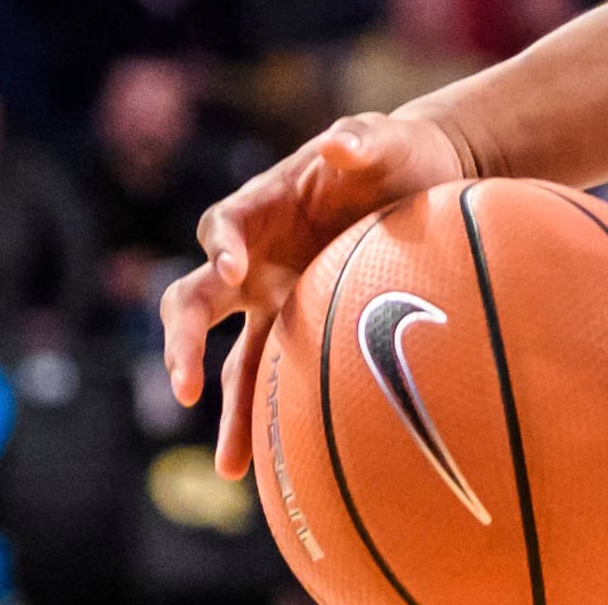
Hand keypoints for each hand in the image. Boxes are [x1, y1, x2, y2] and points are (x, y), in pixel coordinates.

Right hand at [158, 110, 469, 475]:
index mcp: (263, 206)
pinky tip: (271, 463)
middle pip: (195, 301)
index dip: (221, 246)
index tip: (234, 266)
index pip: (222, 226)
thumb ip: (360, 140)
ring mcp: (272, 300)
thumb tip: (339, 143)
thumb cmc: (398, 154)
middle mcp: (254, 260)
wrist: (426, 182)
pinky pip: (272, 376)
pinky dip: (266, 415)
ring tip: (230, 467)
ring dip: (226, 409)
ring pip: (231, 361)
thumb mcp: (385, 140)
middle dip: (181, 342)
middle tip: (184, 385)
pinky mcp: (301, 328)